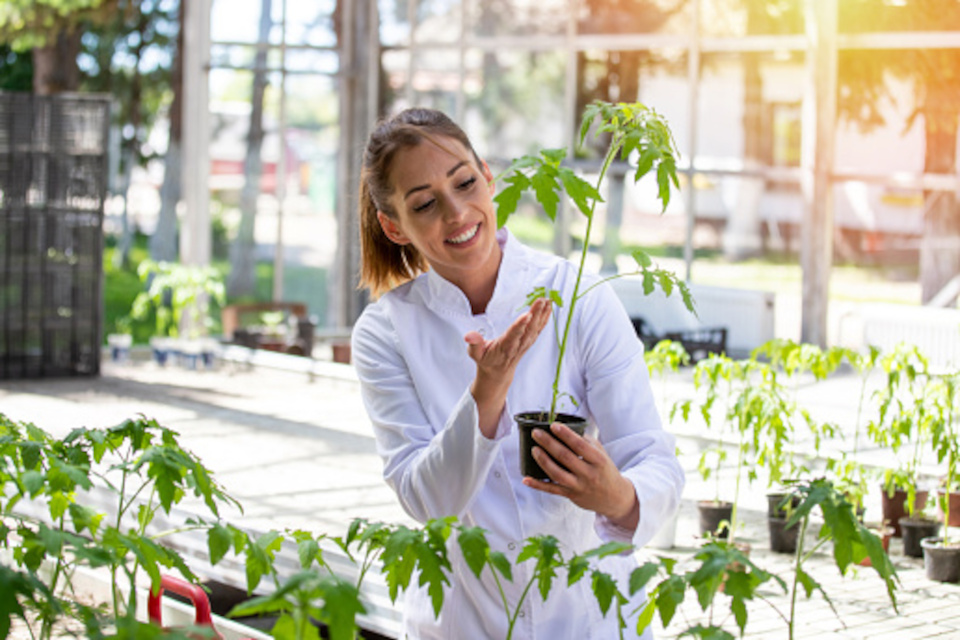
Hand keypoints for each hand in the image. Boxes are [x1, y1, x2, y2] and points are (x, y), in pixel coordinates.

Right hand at [465, 298, 551, 437]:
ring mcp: (526, 343)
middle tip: (541, 300)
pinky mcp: (529, 340)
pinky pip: (539, 329)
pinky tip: (549, 308)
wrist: (498, 373)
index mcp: (505, 347)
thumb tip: (469, 335)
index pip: (514, 335)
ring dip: (542, 314)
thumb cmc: (486, 360)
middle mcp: (518, 345)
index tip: (527, 315)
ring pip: (536, 328)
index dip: (520, 326)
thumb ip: (474, 344)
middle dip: (536, 314)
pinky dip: (545, 318)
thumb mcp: (475, 354)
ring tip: (547, 300)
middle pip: (529, 329)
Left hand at [522, 422, 638, 530]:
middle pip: (565, 457)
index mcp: (598, 461)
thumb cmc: (605, 470)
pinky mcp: (571, 496)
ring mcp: (579, 486)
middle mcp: (588, 474)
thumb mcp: (602, 454)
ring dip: (543, 461)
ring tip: (534, 449)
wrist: (615, 498)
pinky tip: (526, 479)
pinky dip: (538, 485)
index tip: (553, 425)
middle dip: (549, 443)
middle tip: (536, 433)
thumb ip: (587, 442)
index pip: (580, 445)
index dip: (565, 434)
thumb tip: (567, 429)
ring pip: (557, 474)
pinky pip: (552, 490)